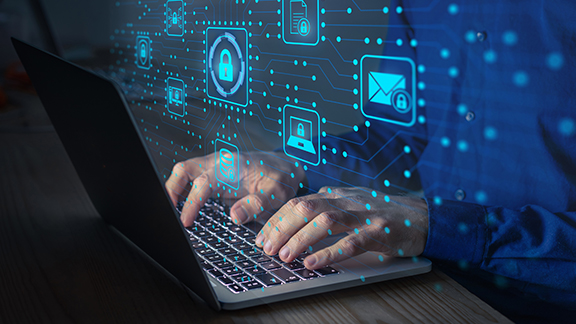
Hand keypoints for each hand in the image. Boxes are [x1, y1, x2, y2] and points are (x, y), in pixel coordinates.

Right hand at [165, 151, 305, 226]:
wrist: (285, 166)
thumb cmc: (280, 178)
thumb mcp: (276, 193)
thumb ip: (256, 204)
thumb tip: (234, 216)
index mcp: (232, 168)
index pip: (203, 183)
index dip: (191, 203)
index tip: (186, 221)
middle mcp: (218, 164)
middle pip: (184, 170)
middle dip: (171, 190)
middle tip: (167, 213)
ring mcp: (214, 168)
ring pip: (184, 172)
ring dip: (175, 190)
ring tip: (172, 213)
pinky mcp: (213, 175)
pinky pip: (192, 179)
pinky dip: (184, 191)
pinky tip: (183, 207)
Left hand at [255, 187, 428, 269]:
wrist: (421, 215)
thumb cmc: (381, 212)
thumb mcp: (350, 204)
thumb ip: (326, 207)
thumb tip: (297, 216)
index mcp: (337, 195)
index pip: (299, 202)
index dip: (277, 219)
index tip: (262, 236)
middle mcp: (346, 201)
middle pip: (306, 208)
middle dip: (282, 228)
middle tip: (266, 248)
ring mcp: (363, 215)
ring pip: (325, 222)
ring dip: (301, 239)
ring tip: (285, 256)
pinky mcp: (378, 232)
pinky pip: (351, 242)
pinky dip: (329, 253)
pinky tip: (313, 263)